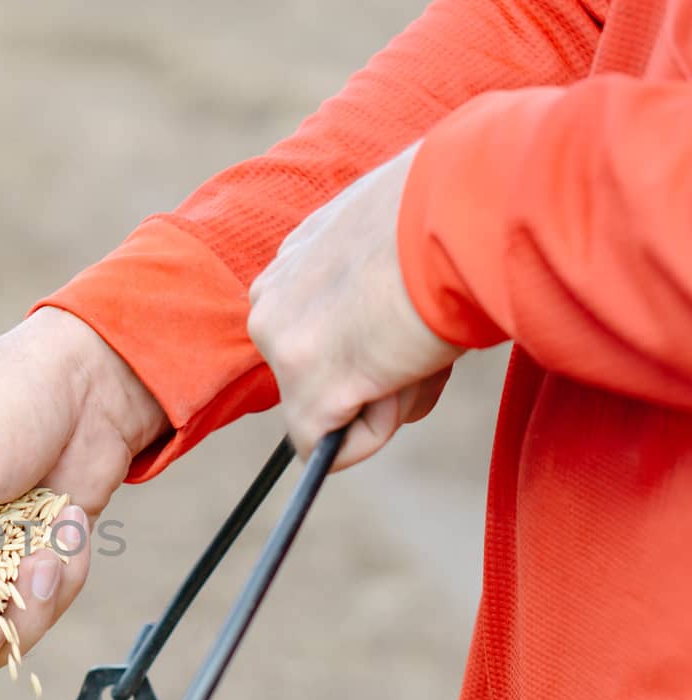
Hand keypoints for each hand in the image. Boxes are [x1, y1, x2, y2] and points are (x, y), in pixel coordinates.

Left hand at [247, 143, 462, 469]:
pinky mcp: (308, 391)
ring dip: (388, 394)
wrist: (464, 213)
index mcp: (294, 260)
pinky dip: (376, 433)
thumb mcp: (397, 236)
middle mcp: (271, 301)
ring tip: (421, 340)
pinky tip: (406, 375)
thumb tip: (387, 334)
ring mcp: (284, 347)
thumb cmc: (456, 212)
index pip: (317, 330)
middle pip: (319, 375)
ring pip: (327, 411)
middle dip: (375, 375)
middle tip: (420, 333)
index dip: (369, 343)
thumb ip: (374, 281)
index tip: (405, 320)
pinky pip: (326, 449)